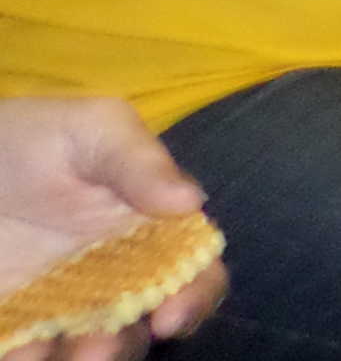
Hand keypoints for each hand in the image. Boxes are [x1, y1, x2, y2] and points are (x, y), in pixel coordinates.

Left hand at [0, 97, 226, 360]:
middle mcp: (114, 277)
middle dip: (121, 345)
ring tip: (39, 352)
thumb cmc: (36, 137)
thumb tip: (192, 202)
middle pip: (139, 326)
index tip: (169, 316)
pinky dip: (24, 355)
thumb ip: (139, 161)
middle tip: (94, 348)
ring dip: (77, 356)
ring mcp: (60, 304)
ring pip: (85, 348)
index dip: (194, 298)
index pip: (194, 274)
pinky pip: (26, 350)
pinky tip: (12, 347)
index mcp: (151, 232)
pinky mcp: (14, 319)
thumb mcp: (92, 130)